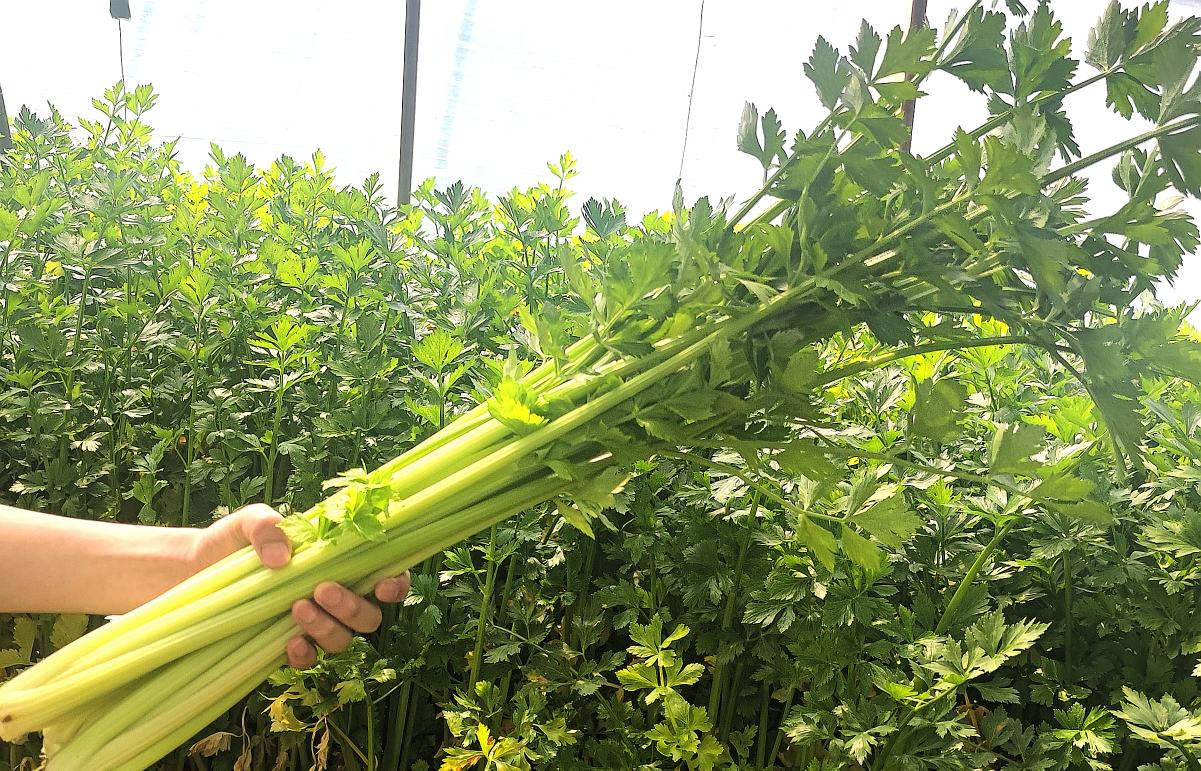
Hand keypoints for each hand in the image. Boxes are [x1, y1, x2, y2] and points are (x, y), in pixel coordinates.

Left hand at [189, 503, 409, 667]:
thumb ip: (267, 527)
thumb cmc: (231, 541)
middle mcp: (334, 597)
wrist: (191, 572)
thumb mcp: (247, 522)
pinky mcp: (287, 646)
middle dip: (353, 607)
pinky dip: (303, 654)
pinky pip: (309, 660)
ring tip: (296, 608)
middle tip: (322, 589)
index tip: (383, 585)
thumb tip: (283, 557)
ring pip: (343, 639)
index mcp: (340, 563)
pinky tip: (287, 643)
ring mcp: (313, 624)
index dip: (396, 584)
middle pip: (369, 616)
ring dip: (327, 629)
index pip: (386, 576)